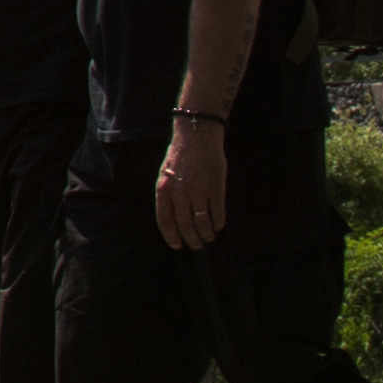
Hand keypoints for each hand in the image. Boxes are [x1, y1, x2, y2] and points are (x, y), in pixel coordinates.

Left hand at [157, 124, 231, 251]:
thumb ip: (168, 195)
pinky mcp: (216, 188)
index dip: (171, 236)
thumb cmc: (180, 156)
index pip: (165, 221)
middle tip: (197, 245)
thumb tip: (174, 219)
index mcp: (163, 189)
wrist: (197, 136)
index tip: (177, 246)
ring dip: (206, 234)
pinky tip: (218, 225)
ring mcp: (198, 191)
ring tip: (209, 237)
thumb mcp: (165, 174)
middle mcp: (179, 193)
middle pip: (185, 226)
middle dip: (192, 239)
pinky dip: (218, 223)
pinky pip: (217, 213)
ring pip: (202, 223)